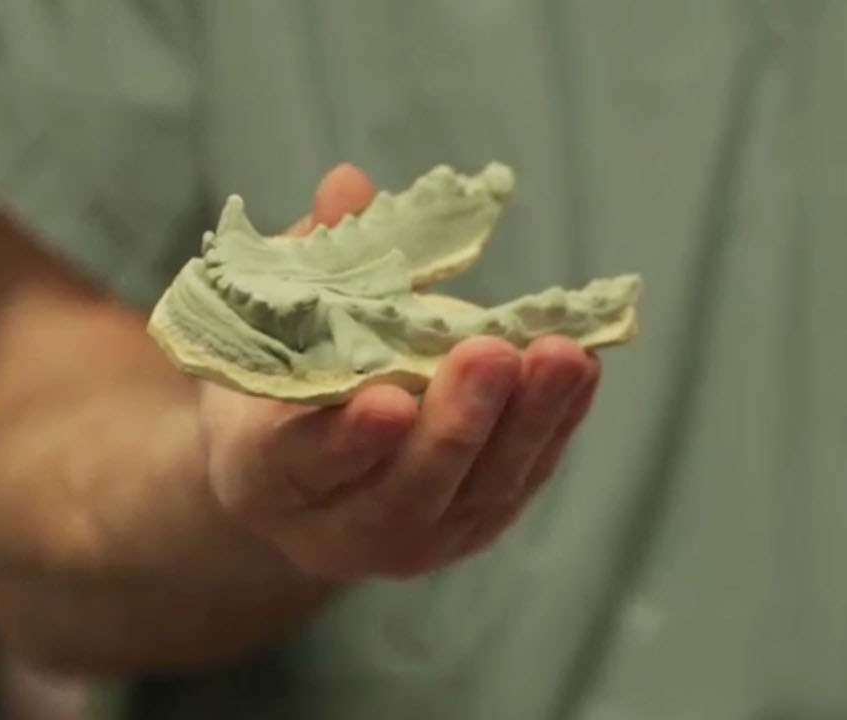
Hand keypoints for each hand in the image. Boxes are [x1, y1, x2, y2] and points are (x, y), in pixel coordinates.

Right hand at [198, 164, 599, 579]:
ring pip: (479, 490)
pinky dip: (555, 425)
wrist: (297, 460)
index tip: (387, 401)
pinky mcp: (475, 526)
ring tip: (563, 356)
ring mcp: (415, 537)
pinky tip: (581, 371)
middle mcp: (338, 528)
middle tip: (493, 354)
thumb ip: (310, 258)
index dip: (347, 437)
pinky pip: (522, 480)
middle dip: (457, 423)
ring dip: (528, 422)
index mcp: (265, 477)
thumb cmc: (277, 371)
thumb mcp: (271, 313)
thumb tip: (349, 185)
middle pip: (408, 489)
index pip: (307, 462)